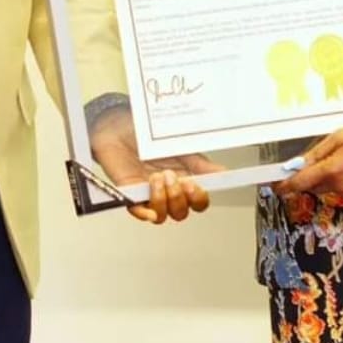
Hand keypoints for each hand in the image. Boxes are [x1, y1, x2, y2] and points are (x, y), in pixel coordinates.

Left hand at [89, 107, 218, 223]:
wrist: (119, 127)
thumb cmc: (147, 137)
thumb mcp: (180, 147)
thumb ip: (200, 164)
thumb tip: (223, 173)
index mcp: (183, 180)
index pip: (197, 201)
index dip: (200, 199)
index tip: (198, 186)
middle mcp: (167, 192)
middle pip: (181, 212)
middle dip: (181, 198)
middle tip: (176, 178)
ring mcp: (148, 195)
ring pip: (163, 215)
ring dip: (164, 199)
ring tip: (158, 177)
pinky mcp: (129, 196)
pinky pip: (139, 212)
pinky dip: (146, 213)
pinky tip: (149, 208)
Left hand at [274, 123, 342, 199]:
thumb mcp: (339, 136)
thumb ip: (317, 152)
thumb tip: (300, 164)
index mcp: (332, 170)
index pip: (301, 182)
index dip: (286, 185)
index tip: (275, 186)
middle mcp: (339, 186)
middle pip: (314, 186)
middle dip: (310, 177)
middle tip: (313, 161)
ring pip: (328, 188)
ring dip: (326, 178)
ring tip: (339, 158)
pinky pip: (342, 189)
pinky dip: (339, 180)